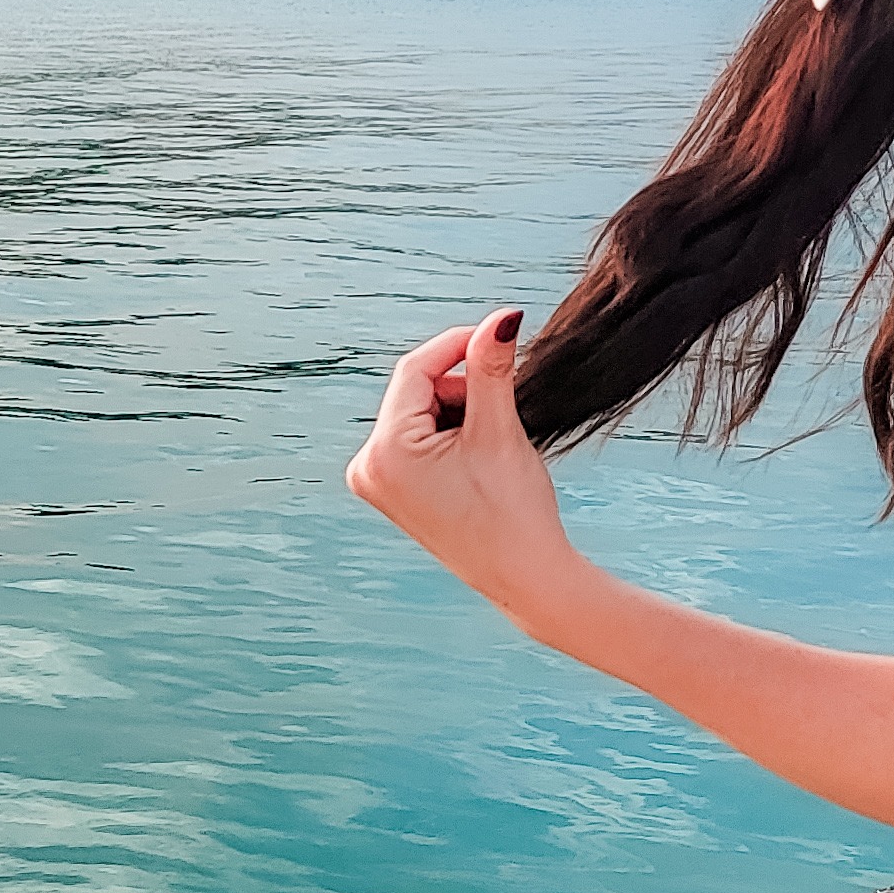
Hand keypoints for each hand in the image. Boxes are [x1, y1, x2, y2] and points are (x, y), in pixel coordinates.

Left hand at [346, 307, 570, 620]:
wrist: (526, 575)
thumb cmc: (512, 510)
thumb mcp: (499, 429)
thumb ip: (491, 367)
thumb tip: (501, 317)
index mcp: (384, 452)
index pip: (416, 370)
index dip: (458, 345)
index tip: (499, 333)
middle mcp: (367, 467)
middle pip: (417, 391)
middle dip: (462, 390)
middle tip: (500, 416)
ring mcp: (377, 482)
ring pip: (421, 413)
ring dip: (459, 412)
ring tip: (491, 448)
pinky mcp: (393, 491)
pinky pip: (418, 439)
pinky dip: (450, 435)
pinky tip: (477, 462)